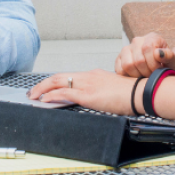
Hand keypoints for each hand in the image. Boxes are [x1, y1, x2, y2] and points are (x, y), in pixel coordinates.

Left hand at [28, 70, 142, 115]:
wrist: (141, 93)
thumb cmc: (132, 94)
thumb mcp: (113, 90)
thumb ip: (102, 92)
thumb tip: (97, 99)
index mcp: (94, 75)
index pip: (70, 76)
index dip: (55, 82)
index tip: (46, 88)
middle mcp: (88, 76)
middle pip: (60, 76)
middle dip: (44, 84)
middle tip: (33, 91)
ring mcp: (88, 85)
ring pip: (58, 82)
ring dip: (43, 89)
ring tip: (34, 96)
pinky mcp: (88, 95)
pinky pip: (64, 93)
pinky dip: (52, 96)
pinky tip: (45, 99)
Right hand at [115, 33, 174, 77]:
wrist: (161, 71)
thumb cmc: (168, 66)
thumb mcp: (174, 62)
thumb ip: (169, 56)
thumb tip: (158, 53)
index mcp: (152, 38)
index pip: (147, 47)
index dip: (153, 63)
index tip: (159, 70)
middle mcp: (138, 41)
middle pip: (138, 59)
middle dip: (147, 72)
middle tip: (153, 75)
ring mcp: (126, 49)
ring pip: (127, 65)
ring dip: (137, 75)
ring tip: (145, 76)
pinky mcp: (119, 59)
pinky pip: (120, 70)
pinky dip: (128, 77)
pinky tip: (137, 77)